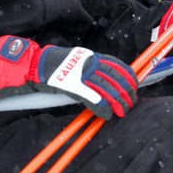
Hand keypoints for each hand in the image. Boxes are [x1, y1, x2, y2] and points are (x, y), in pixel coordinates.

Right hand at [0, 36, 137, 119]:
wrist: (37, 65)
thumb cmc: (57, 65)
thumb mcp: (78, 60)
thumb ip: (92, 67)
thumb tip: (105, 79)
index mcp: (92, 57)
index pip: (118, 66)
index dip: (129, 77)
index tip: (135, 86)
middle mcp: (90, 64)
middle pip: (116, 79)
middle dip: (127, 92)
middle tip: (131, 103)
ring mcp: (83, 75)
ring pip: (108, 90)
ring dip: (118, 103)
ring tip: (122, 111)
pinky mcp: (74, 87)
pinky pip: (94, 99)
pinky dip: (103, 108)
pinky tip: (107, 114)